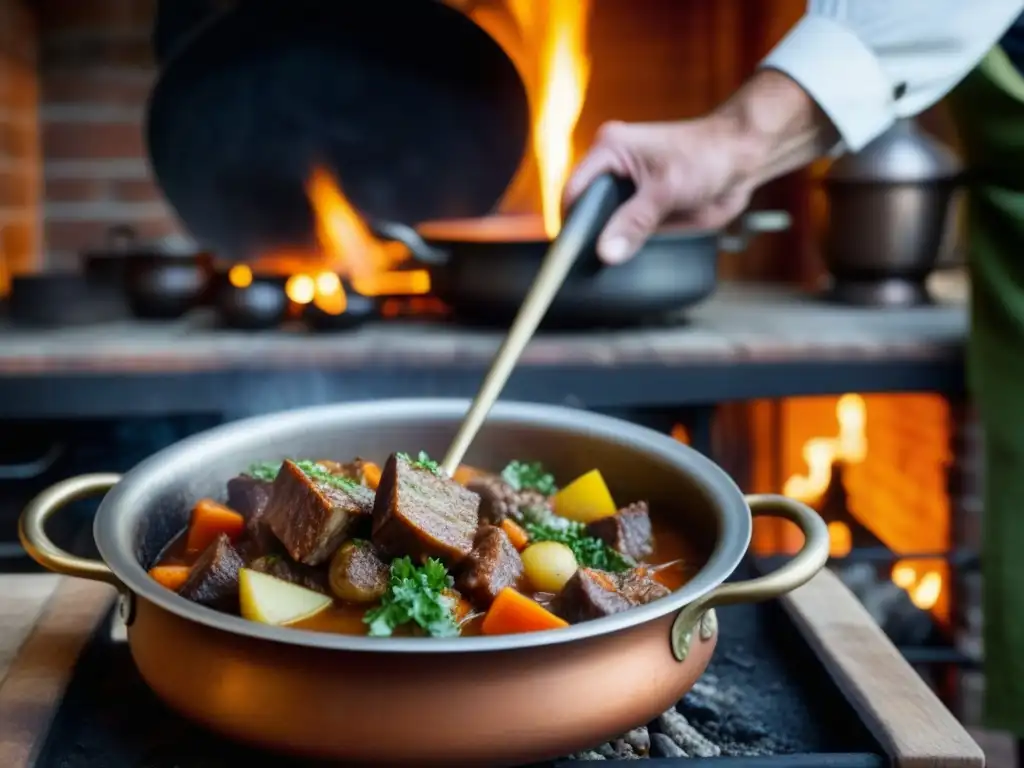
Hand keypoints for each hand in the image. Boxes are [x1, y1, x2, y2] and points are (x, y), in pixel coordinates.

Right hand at [562, 117, 757, 263]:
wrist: (743, 157)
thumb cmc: (708, 155)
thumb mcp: (667, 190)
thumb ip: (634, 222)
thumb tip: (606, 252)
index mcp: (609, 150)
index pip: (574, 192)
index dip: (572, 224)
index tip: (572, 256)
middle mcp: (612, 169)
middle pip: (585, 211)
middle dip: (588, 238)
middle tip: (589, 268)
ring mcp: (627, 190)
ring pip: (603, 225)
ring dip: (606, 244)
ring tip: (603, 269)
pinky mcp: (642, 207)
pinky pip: (624, 232)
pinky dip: (623, 246)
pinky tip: (622, 261)